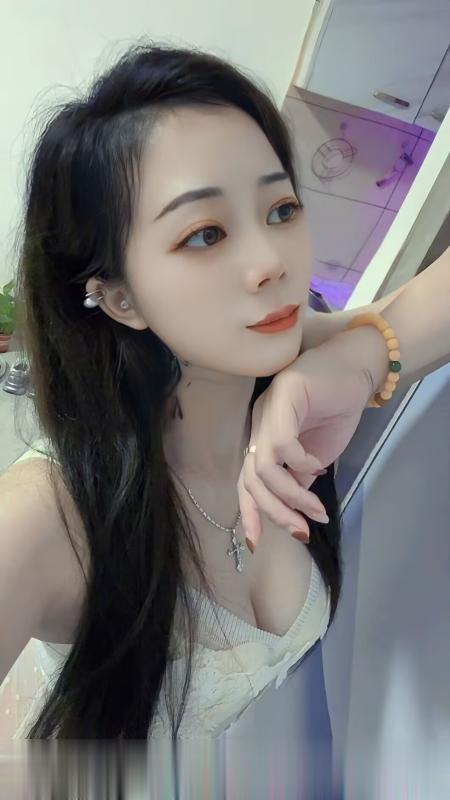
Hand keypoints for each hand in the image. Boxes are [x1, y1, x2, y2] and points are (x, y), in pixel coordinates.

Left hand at [237, 336, 373, 548]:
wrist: (357, 368)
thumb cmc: (337, 407)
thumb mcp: (317, 454)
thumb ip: (300, 476)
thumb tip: (292, 505)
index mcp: (263, 437)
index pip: (246, 480)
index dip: (249, 513)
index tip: (256, 544)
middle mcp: (259, 424)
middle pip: (250, 479)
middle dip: (273, 512)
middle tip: (300, 530)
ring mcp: (268, 409)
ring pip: (264, 466)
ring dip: (290, 495)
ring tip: (316, 508)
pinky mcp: (284, 395)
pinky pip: (282, 443)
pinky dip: (300, 462)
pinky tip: (319, 466)